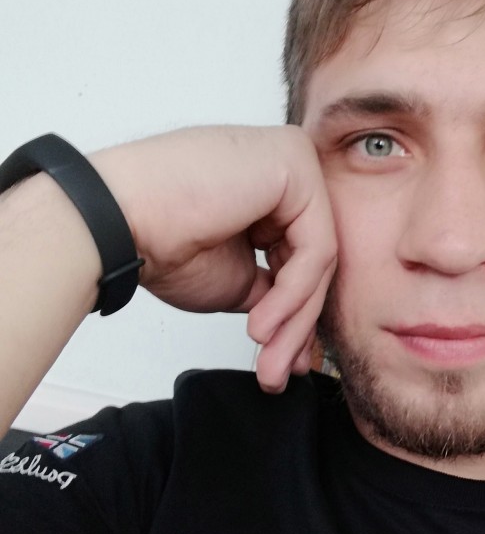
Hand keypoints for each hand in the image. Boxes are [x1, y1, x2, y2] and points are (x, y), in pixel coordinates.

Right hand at [90, 125, 335, 393]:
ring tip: (269, 359)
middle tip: (278, 373)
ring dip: (293, 319)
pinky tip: (261, 325)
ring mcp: (292, 161)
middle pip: (313, 259)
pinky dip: (293, 295)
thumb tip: (302, 320)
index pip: (301, 256)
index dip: (295, 316)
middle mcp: (283, 169)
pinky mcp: (295, 164)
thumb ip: (275, 288)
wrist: (117, 222)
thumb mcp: (235, 279)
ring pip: (318, 258)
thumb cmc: (160, 241)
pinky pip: (315, 246)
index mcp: (267, 189)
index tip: (284, 362)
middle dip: (296, 325)